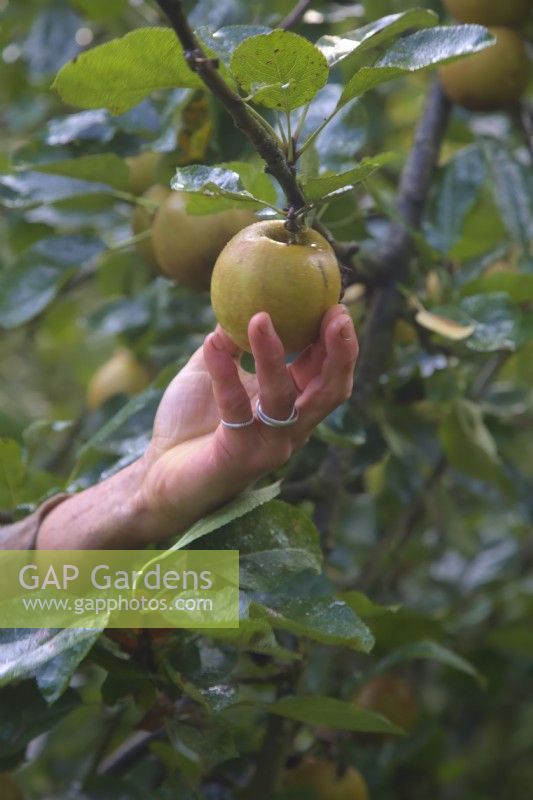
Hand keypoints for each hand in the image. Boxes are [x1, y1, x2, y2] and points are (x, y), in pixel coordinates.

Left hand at [135, 304, 357, 541]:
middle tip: (335, 314)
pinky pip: (236, 409)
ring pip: (284, 398)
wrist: (158, 473)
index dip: (338, 342)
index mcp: (291, 406)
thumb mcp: (212, 370)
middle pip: (329, 391)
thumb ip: (229, 341)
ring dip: (273, 354)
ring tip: (259, 318)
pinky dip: (224, 373)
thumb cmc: (190, 422)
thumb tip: (239, 298)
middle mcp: (290, 428)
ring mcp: (269, 445)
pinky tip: (210, 344)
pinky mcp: (241, 456)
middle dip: (339, 352)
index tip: (335, 305)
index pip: (328, 374)